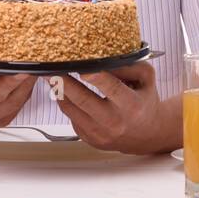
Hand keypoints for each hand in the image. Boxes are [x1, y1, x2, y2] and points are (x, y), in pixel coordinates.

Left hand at [55, 62, 169, 153]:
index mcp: (131, 105)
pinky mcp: (89, 138)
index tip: (81, 66)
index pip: (111, 88)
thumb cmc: (145, 102)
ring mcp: (100, 133)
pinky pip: (71, 117)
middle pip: (82, 99)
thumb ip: (129, 65)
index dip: (94, 76)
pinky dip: (66, 102)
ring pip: (71, 108)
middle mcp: (115, 122)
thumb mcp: (146, 79)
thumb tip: (103, 59)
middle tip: (51, 67)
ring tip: (52, 76)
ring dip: (59, 90)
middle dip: (64, 81)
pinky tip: (65, 92)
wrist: (147, 135)